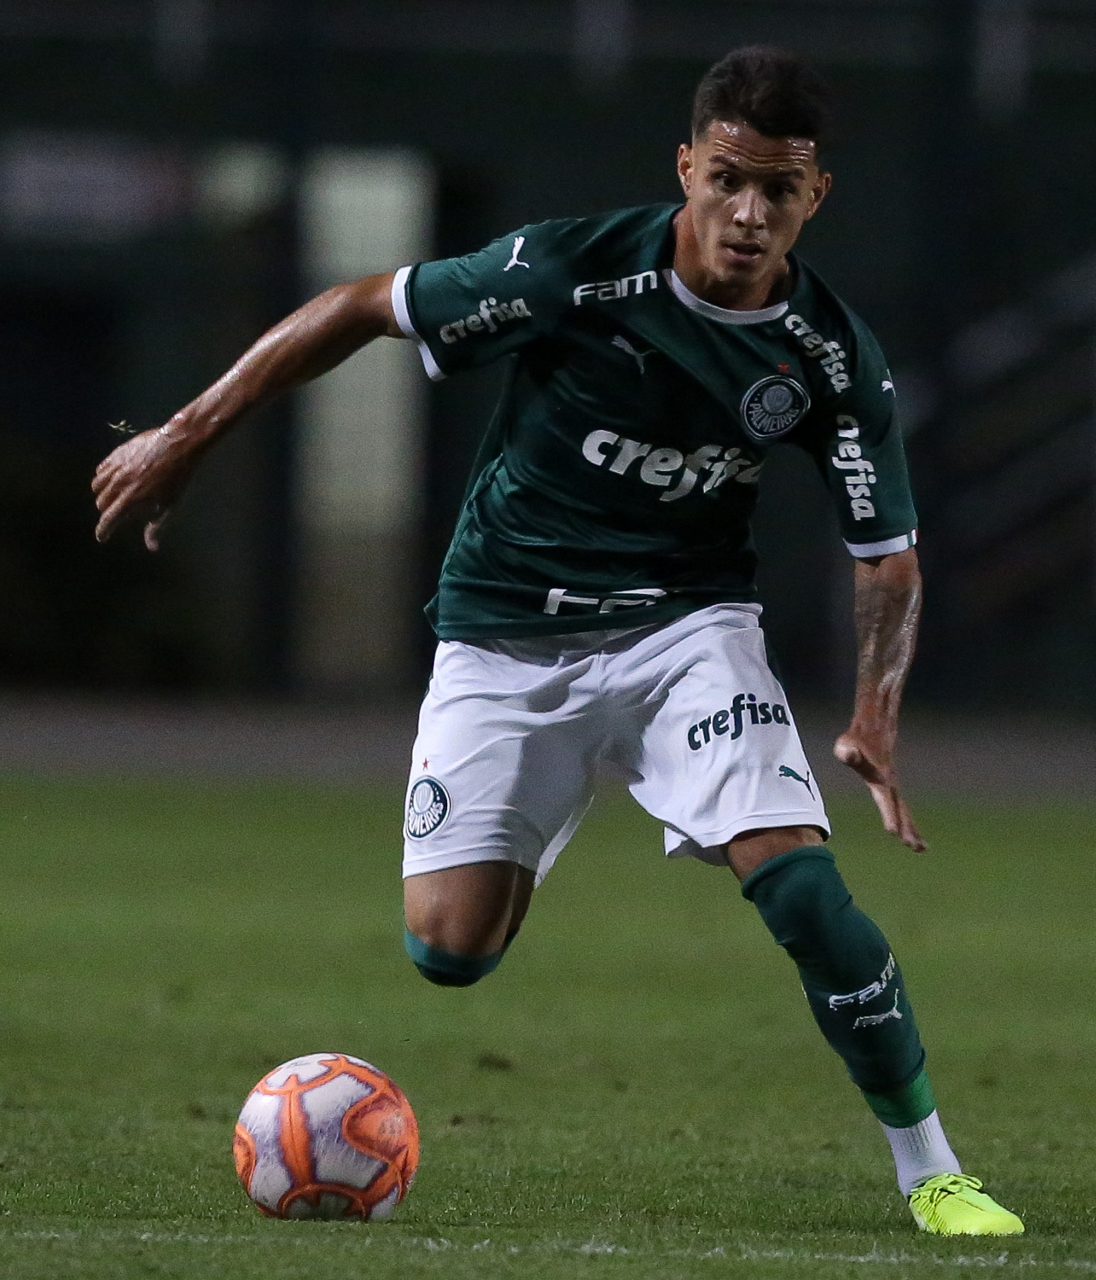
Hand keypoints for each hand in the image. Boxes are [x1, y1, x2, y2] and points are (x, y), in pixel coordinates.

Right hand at [92, 425, 198, 549]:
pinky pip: (101, 468)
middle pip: (102, 503)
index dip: (104, 530)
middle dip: (107, 511)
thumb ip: (157, 526)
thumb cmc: (178, 478)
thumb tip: (152, 547)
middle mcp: (118, 484)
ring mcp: (116, 467)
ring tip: (113, 496)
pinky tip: (111, 478)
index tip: (102, 537)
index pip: (109, 519)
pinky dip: (103, 477)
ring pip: (97, 486)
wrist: (178, 444)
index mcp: (131, 499)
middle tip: (117, 513)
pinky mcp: (117, 453)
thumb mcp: (170, 506)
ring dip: (102, 494)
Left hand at [833, 726, 924, 851]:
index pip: (885, 800)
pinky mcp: (891, 783)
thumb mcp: (845, 743)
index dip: (888, 815)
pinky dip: (906, 820)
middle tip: (915, 848)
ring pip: (904, 809)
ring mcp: (892, 783)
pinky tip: (910, 832)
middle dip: (907, 828)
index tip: (892, 832)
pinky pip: (900, 806)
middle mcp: (889, 783)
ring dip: (911, 828)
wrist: (875, 724)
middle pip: (900, 809)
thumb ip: (846, 751)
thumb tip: (849, 754)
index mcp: (879, 778)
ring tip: (921, 849)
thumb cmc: (855, 738)